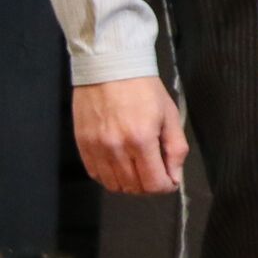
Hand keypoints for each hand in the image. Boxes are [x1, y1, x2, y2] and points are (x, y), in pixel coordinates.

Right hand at [74, 75, 184, 194]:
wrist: (110, 68)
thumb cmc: (143, 88)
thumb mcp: (170, 115)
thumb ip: (175, 149)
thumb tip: (175, 175)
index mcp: (141, 140)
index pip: (153, 184)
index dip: (166, 187)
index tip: (171, 180)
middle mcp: (115, 148)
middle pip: (134, 188)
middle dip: (150, 186)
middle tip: (157, 173)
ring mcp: (96, 148)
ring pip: (114, 185)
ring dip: (130, 184)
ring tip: (139, 168)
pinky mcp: (82, 145)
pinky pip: (96, 174)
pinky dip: (110, 177)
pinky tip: (121, 165)